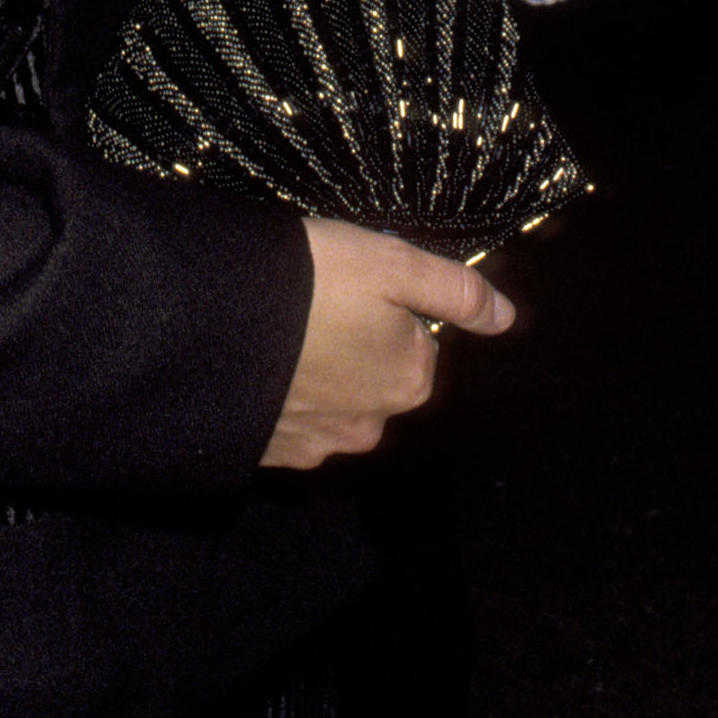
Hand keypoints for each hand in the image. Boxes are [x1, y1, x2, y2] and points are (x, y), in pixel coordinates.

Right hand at [261, 219, 512, 468]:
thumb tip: (505, 316)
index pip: (413, 340)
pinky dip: (279, 398)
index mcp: (409, 379)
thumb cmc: (309, 283)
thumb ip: (456, 291)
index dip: (382, 305)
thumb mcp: (393, 264)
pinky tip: (258, 364)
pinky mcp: (271, 453)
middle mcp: (372, 424)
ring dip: (313, 375)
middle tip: (310, 304)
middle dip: (350, 346)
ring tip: (279, 331)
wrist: (213, 322)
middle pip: (373, 376)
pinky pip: (287, 423)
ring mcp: (318, 444)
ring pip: (330, 403)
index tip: (348, 284)